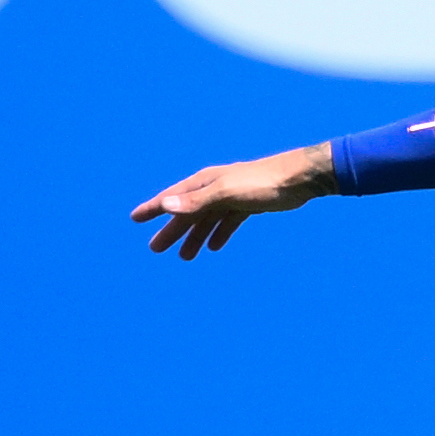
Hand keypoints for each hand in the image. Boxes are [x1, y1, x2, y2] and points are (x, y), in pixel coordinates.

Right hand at [130, 143, 334, 259]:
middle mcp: (214, 188)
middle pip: (188, 212)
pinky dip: (219, 233)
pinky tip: (214, 246)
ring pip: (207, 219)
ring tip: (185, 257)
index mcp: (205, 183)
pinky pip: (227, 221)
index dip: (153, 208)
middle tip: (156, 249)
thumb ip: (197, 201)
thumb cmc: (263, 182)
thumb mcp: (227, 193)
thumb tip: (166, 205)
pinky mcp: (249, 204)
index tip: (135, 218)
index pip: (172, 198)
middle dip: (172, 230)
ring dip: (195, 236)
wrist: (299, 178)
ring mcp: (232, 196)